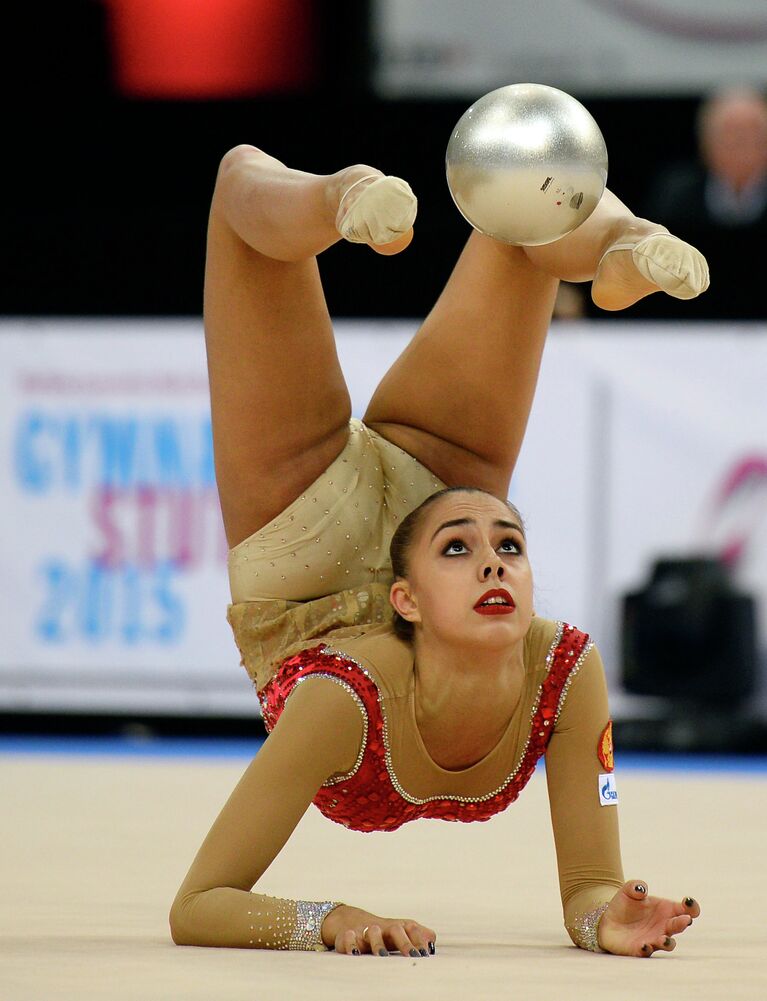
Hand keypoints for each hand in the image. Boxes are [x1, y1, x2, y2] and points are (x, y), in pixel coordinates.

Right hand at [321, 904, 436, 956]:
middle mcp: (383, 927)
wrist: (352, 920)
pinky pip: (347, 938)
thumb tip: (433, 941)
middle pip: (395, 930)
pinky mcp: (347, 936)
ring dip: (378, 943)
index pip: (412, 929)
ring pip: (372, 932)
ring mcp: (365, 930)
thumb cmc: (383, 932)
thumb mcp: (401, 931)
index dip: (419, 940)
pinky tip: (354, 953)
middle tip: (413, 957)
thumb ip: (419, 935)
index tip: (426, 955)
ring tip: (383, 955)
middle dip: (405, 943)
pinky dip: (350, 944)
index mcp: (398, 926)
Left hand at [598, 880, 699, 956]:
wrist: (607, 920)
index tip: (688, 901)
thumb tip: (642, 890)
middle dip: (683, 923)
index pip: (686, 910)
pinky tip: (644, 945)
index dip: (691, 906)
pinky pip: (647, 952)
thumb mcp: (628, 890)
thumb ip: (635, 886)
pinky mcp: (641, 949)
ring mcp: (655, 939)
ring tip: (664, 939)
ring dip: (667, 942)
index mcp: (666, 910)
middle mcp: (664, 926)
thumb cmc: (624, 904)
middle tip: (685, 920)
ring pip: (668, 943)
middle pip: (679, 926)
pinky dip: (647, 949)